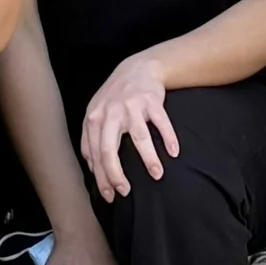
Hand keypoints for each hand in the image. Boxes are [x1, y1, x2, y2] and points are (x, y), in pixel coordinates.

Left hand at [80, 58, 178, 201]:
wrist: (137, 69)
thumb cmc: (115, 98)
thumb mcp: (96, 114)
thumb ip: (91, 139)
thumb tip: (92, 168)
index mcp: (94, 119)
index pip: (93, 154)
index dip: (101, 177)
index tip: (110, 195)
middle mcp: (110, 113)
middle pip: (108, 149)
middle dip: (116, 174)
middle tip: (125, 191)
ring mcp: (131, 106)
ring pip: (139, 137)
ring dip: (149, 159)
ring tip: (157, 175)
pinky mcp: (151, 101)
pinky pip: (161, 122)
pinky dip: (169, 138)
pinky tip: (174, 152)